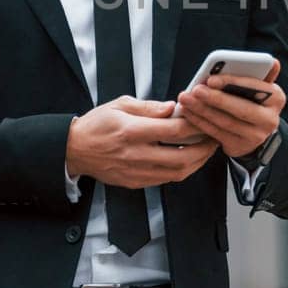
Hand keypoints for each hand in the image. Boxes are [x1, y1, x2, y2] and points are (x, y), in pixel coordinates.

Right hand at [66, 96, 220, 188]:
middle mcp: (135, 154)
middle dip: (203, 148)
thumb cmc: (96, 125)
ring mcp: (136, 171)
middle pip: (181, 156)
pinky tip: (188, 160)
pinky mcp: (135, 182)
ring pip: (177, 172)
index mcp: (132, 131)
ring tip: (205, 150)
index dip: (194, 125)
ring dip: (197, 162)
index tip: (204, 119)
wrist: (74, 150)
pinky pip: (165, 180)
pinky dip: (181, 171)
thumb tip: (172, 108)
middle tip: (213, 138)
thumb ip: (149, 108)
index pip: (173, 131)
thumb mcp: (119, 105)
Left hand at [175, 60, 285, 158]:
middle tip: (195, 90)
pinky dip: (199, 121)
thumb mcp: (260, 88)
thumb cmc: (253, 101)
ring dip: (202, 110)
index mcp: (276, 98)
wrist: (255, 132)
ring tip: (186, 99)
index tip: (211, 78)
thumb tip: (273, 61)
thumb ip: (261, 74)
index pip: (255, 88)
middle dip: (215, 98)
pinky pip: (216, 133)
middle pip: (239, 109)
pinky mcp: (239, 147)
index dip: (233, 82)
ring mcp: (255, 136)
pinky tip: (188, 112)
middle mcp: (269, 120)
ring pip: (225, 122)